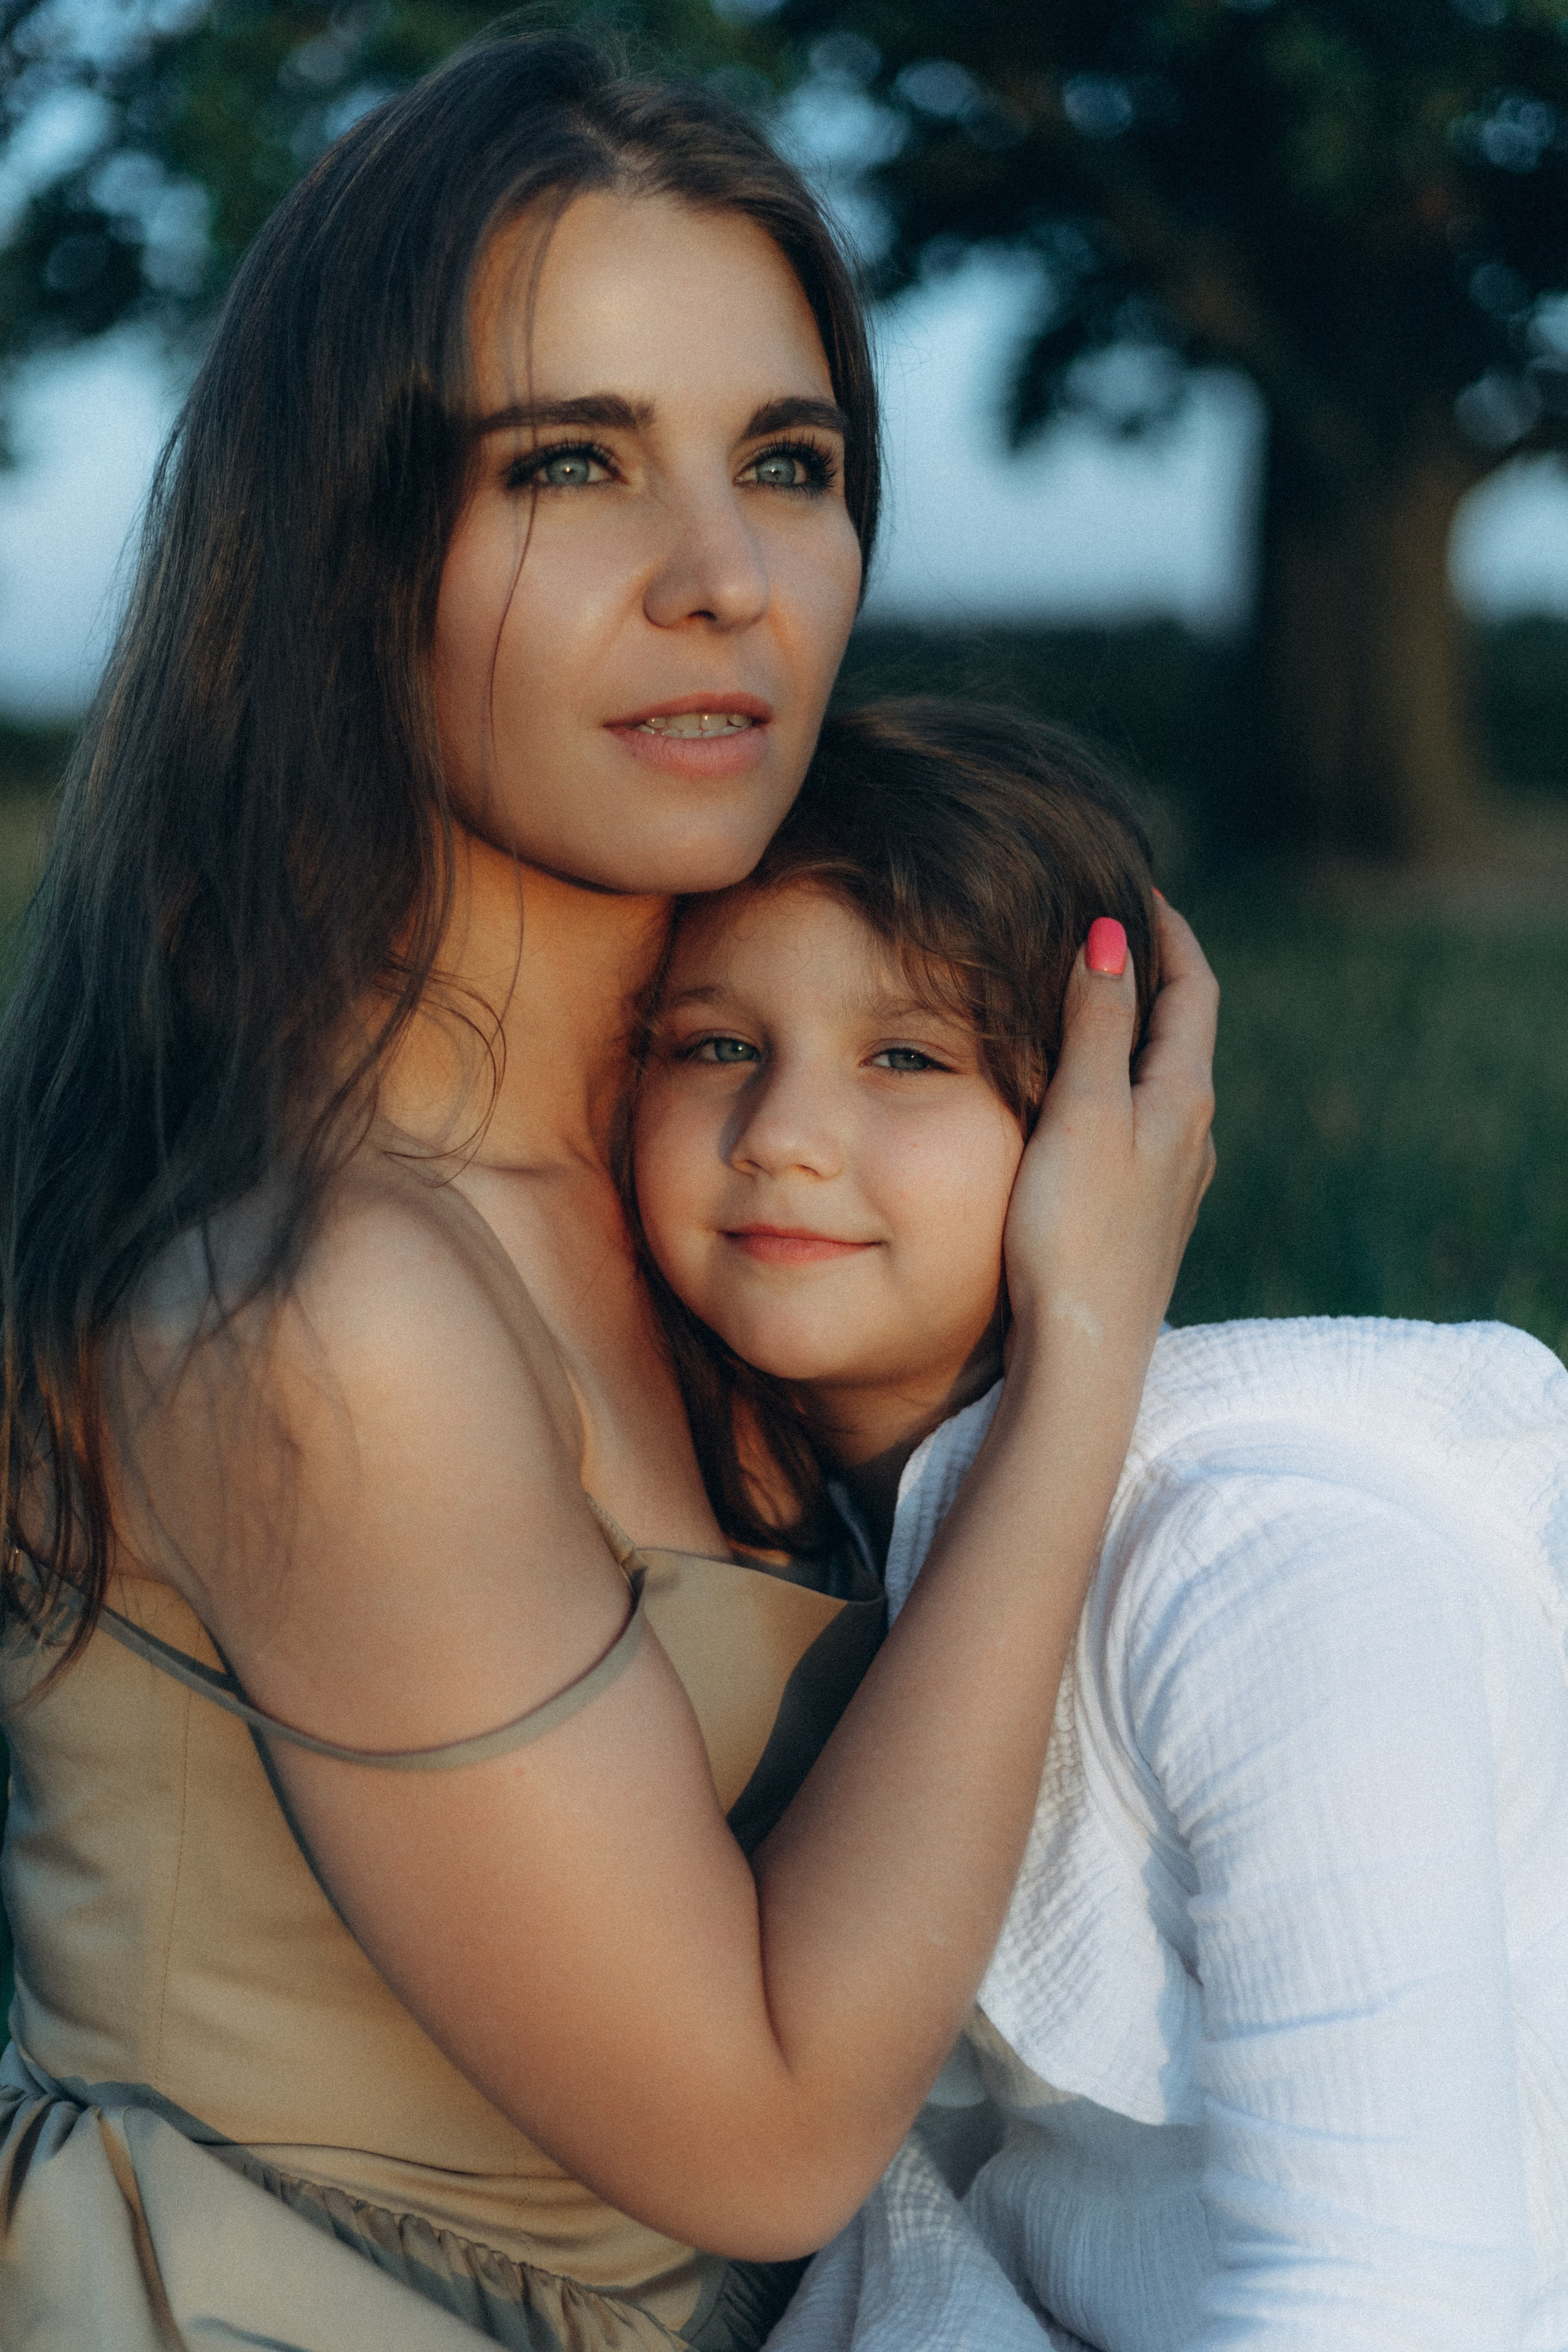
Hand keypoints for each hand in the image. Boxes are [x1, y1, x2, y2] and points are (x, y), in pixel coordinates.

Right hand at [1002, 896, 1216, 1366]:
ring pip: (1161, 1083)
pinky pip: (1140, 1127)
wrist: (1083, 1353)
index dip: (1171, 934)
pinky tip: (1083, 1102)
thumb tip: (1114, 938)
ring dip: (1134, 1034)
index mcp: (1182, 1099)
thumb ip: (1099, 1025)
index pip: (1194, 990)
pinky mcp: (1144, 1219)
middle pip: (1182, 1033)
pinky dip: (1119, 1086)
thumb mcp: (1084, 1112)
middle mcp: (1191, 1136)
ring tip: (1090, 1002)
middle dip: (1153, 977)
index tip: (1138, 889)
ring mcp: (1171, 1182)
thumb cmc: (1075, 1231)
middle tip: (1108, 931)